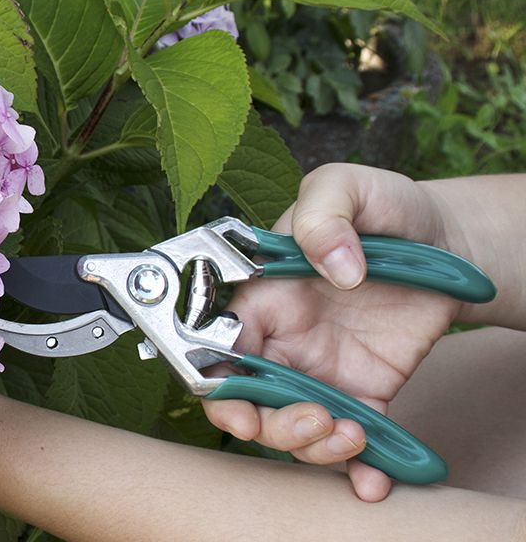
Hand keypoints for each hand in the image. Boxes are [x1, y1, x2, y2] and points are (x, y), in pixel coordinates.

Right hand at [203, 163, 463, 501]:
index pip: (216, 344)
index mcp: (262, 294)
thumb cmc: (386, 207)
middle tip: (311, 420)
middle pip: (244, 399)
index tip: (238, 401)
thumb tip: (333, 266)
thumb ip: (325, 213)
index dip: (216, 380)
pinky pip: (352, 440)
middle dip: (265, 424)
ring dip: (310, 447)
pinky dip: (359, 469)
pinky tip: (373, 478)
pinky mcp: (364, 392)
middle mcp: (281, 339)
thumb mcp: (349, 186)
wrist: (449, 239)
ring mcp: (319, 370)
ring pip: (289, 427)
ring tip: (351, 435)